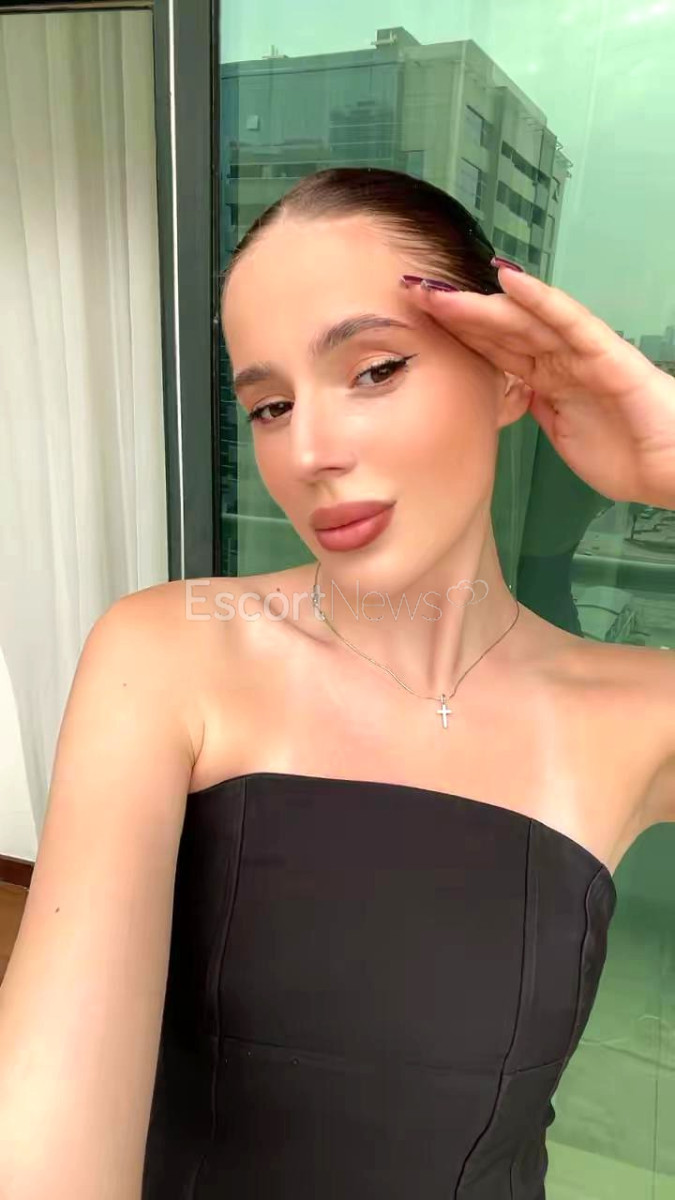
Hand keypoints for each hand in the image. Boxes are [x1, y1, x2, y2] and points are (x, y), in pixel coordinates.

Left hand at [403, 265, 674, 509]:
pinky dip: (539, 298)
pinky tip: (509, 279)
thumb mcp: (560, 433)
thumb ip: (534, 408)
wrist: (670, 469)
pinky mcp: (604, 353)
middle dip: (454, 311)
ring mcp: (580, 352)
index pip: (491, 349)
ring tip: (440, 287)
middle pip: (498, 328)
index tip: (412, 321)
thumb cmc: (625, 454)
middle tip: (410, 292)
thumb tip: (503, 396)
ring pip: (522, 319)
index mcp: (545, 378)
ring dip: (480, 302)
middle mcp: (558, 358)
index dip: (454, 333)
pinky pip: (568, 321)